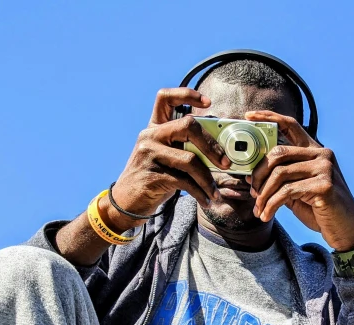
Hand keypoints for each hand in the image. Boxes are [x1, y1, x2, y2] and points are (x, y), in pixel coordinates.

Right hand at [103, 88, 230, 230]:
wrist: (127, 201)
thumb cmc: (155, 177)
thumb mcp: (167, 156)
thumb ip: (186, 147)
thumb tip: (221, 149)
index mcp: (155, 127)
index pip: (165, 98)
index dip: (187, 94)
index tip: (208, 102)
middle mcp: (150, 136)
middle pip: (187, 126)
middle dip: (212, 145)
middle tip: (225, 162)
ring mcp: (149, 155)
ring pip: (190, 160)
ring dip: (208, 179)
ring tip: (215, 192)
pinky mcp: (152, 175)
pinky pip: (185, 182)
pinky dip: (200, 192)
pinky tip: (206, 199)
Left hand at [245, 111, 353, 251]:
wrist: (345, 230)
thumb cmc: (321, 210)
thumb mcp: (297, 191)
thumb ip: (281, 179)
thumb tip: (252, 175)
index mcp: (315, 151)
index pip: (291, 125)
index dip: (269, 118)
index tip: (249, 116)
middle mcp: (322, 154)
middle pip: (278, 153)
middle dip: (259, 174)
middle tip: (253, 193)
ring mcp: (325, 168)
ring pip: (280, 174)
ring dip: (264, 195)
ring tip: (259, 210)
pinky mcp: (324, 185)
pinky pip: (287, 192)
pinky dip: (272, 205)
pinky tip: (267, 215)